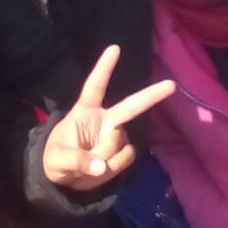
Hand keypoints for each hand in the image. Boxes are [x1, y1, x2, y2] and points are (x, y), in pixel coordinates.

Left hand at [42, 45, 175, 190]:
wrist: (64, 179)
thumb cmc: (55, 159)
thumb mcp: (57, 160)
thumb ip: (77, 161)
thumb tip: (100, 167)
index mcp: (85, 112)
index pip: (95, 86)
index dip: (104, 68)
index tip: (115, 48)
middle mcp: (105, 120)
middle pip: (131, 106)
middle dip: (152, 95)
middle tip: (171, 85)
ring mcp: (116, 136)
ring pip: (120, 146)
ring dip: (105, 159)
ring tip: (88, 165)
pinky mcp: (122, 152)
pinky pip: (125, 159)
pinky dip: (113, 168)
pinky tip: (101, 168)